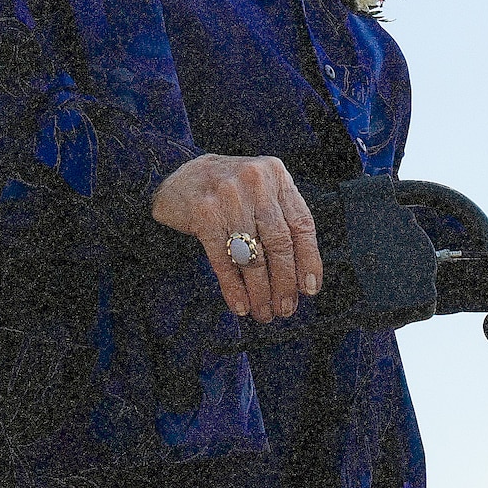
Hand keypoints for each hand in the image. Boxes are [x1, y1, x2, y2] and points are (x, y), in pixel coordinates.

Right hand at [151, 153, 322, 324]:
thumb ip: (280, 217)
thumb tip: (300, 273)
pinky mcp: (204, 214)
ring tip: (263, 312)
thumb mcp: (259, 190)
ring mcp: (229, 197)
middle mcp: (255, 181)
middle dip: (284, 283)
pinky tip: (240, 305)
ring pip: (253, 255)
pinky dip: (234, 288)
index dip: (309, 260)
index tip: (309, 288)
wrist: (177, 177)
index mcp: (274, 174)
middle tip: (285, 308)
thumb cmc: (226, 190)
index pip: (301, 224)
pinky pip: (225, 260)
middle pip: (279, 243)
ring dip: (260, 292)